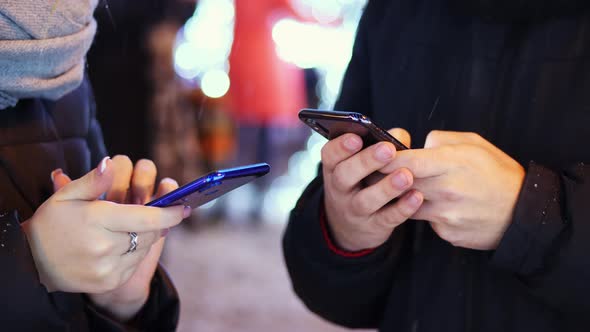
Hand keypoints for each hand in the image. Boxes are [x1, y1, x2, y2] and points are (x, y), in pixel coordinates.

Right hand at [51, 156, 182, 320]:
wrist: (32, 262)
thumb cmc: (52, 223)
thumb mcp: (67, 196)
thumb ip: (93, 180)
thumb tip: (111, 163)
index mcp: (98, 219)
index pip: (147, 217)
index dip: (170, 213)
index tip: (185, 207)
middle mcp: (105, 245)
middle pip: (149, 232)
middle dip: (154, 222)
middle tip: (149, 214)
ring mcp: (107, 267)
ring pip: (143, 248)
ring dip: (143, 237)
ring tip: (127, 230)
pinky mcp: (109, 283)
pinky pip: (133, 264)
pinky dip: (133, 254)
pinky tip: (119, 247)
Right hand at [322, 128, 423, 250]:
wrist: (351, 225)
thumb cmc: (363, 181)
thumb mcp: (362, 164)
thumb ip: (381, 145)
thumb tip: (398, 136)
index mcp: (335, 168)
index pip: (330, 155)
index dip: (341, 146)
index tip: (357, 137)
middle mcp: (340, 190)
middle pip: (345, 175)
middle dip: (366, 161)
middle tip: (388, 149)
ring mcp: (354, 210)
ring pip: (365, 200)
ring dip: (386, 187)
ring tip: (406, 175)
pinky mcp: (373, 227)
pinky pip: (386, 218)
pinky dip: (402, 208)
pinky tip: (416, 196)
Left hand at [382, 131, 524, 249]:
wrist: (523, 213)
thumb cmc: (498, 173)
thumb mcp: (475, 144)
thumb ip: (442, 140)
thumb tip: (418, 145)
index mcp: (452, 163)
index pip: (405, 161)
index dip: (385, 159)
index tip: (374, 156)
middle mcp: (446, 190)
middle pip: (400, 184)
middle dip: (386, 178)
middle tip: (376, 173)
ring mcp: (446, 215)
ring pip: (407, 205)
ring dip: (402, 197)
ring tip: (404, 189)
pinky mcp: (447, 233)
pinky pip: (425, 222)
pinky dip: (425, 214)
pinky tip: (436, 207)